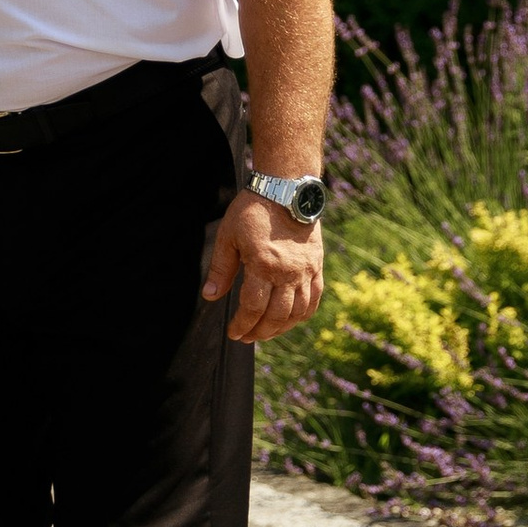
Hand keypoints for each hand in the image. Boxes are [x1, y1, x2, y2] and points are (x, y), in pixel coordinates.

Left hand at [204, 189, 324, 345]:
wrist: (288, 189)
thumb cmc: (254, 210)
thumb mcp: (229, 236)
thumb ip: (220, 268)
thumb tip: (210, 296)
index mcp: (263, 265)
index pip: (253, 308)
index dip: (242, 325)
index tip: (234, 333)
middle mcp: (287, 273)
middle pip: (275, 316)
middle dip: (259, 332)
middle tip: (246, 337)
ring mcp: (306, 271)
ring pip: (297, 313)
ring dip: (280, 328)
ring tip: (266, 332)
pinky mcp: (317, 267)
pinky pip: (314, 300)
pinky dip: (302, 315)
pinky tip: (291, 320)